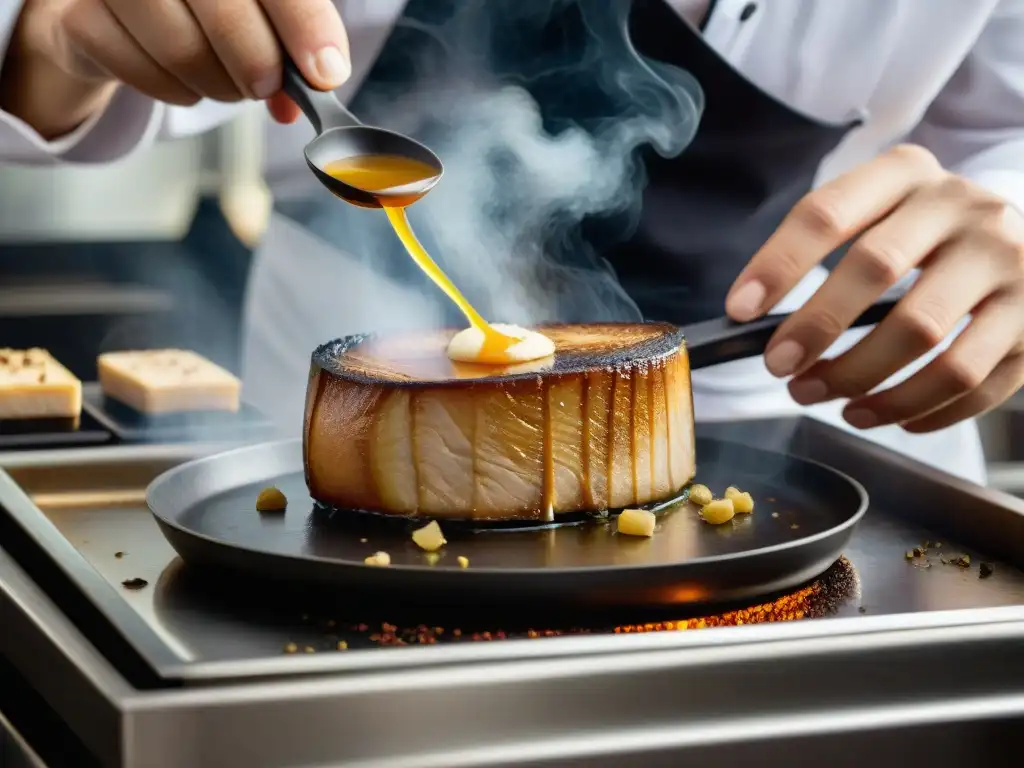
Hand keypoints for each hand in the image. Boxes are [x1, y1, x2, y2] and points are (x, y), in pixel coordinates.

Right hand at [1, 0, 349, 136]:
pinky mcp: (78, 12)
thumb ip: (291, 38)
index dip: (304, 23)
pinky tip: (184, 80)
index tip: (326, 71)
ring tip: (226, 83)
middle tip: (267, 87)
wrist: (116, 4)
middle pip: (224, 10)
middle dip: (258, 65)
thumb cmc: (202, 0)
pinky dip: (175, 91)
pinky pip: (140, 71)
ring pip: (182, 49)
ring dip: (217, 85)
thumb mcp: (258, 8)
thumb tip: (321, 80)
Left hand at [725, 144, 1023, 432]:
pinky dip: (920, 410)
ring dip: (863, 380)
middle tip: (780, 367)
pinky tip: (886, 416)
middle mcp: (963, 209)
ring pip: (925, 335)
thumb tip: (757, 324)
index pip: (827, 212)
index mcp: (906, 175)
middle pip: (875, 269)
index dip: (778, 263)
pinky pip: (972, 381)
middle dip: (815, 327)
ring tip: (830, 400)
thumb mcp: (879, 215)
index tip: (740, 309)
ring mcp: (1007, 263)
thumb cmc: (923, 234)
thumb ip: (826, 253)